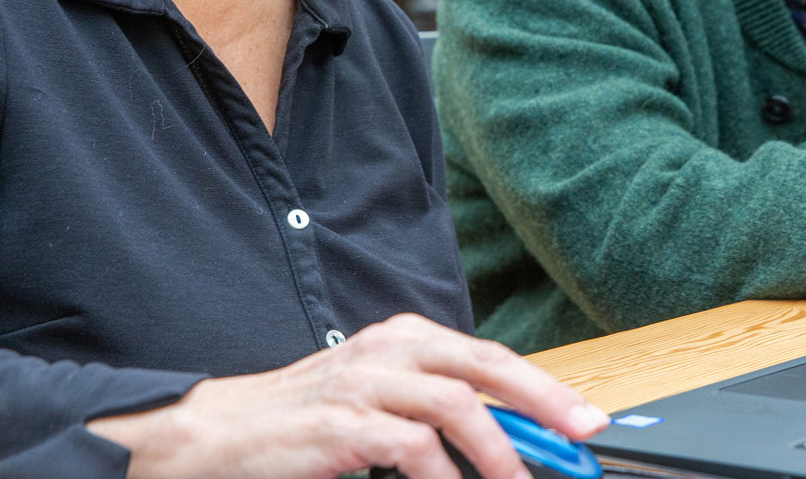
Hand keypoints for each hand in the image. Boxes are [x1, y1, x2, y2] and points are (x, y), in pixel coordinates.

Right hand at [88, 313, 611, 478]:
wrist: (218, 435)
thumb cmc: (303, 424)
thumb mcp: (377, 403)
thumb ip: (435, 412)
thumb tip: (509, 441)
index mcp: (404, 339)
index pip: (488, 356)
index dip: (545, 388)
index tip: (587, 421)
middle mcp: (389, 349)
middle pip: (485, 365)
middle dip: (545, 402)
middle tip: (585, 435)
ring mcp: (364, 382)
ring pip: (455, 403)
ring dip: (500, 449)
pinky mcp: (342, 422)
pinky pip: (410, 445)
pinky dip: (442, 474)